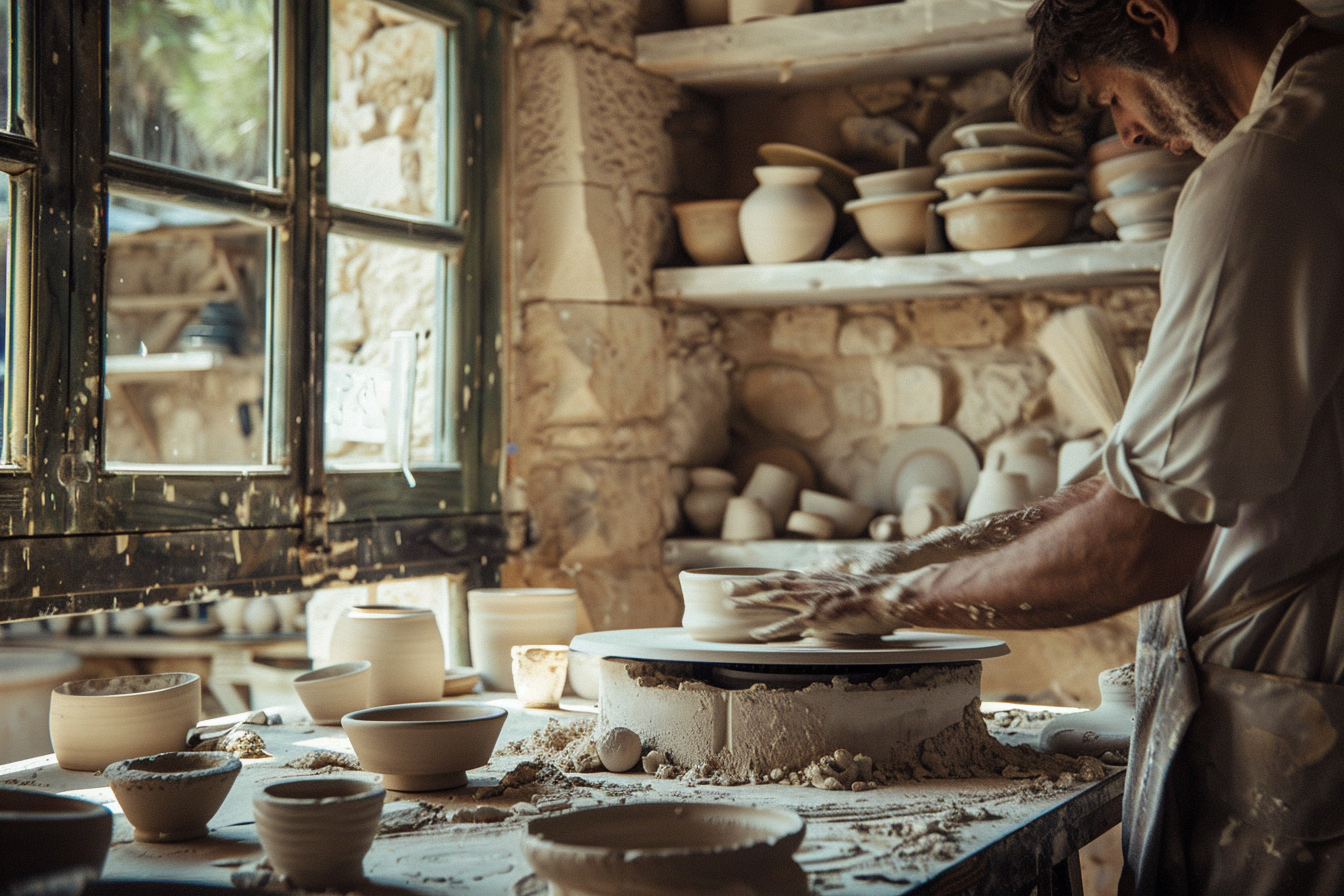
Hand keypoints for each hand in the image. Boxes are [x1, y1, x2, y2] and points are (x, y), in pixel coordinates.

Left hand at [725, 570, 916, 640]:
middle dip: (746, 585)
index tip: (747, 580)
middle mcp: (810, 585)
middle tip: (725, 587)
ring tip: (730, 605)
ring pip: (773, 599)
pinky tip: (755, 633)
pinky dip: (770, 629)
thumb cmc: (874, 596)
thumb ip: (829, 599)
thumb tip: (816, 615)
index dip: (763, 579)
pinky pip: (788, 625)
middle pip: (771, 583)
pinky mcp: (818, 617)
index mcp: (817, 579)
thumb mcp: (846, 592)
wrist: (888, 595)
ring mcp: (812, 600)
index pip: (783, 577)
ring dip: (749, 601)